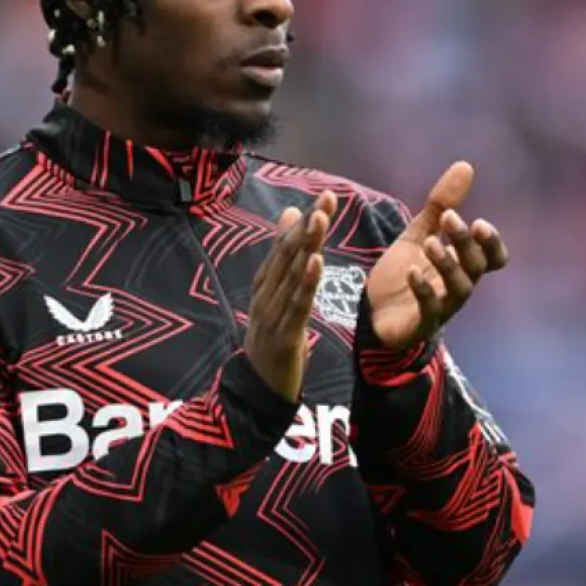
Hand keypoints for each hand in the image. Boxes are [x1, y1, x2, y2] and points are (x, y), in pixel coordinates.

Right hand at [245, 191, 337, 400]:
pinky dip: (306, 281)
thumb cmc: (270, 339)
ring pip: (293, 274)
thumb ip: (283, 261)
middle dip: (309, 225)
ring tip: (321, 220)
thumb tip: (290, 217)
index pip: (285, 246)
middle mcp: (265, 294)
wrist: (257, 389)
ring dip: (308, 245)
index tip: (325, 197)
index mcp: (264, 284)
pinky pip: (297, 304)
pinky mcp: (284, 334)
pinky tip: (316, 261)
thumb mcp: (276, 299)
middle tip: (327, 199)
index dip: (305, 221)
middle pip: (289, 254)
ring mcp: (272, 313)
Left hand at [365, 162, 508, 350]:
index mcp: (462, 265)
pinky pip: (430, 309)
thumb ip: (441, 204)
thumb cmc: (404, 273)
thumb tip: (466, 165)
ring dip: (447, 263)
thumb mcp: (420, 233)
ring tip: (429, 243)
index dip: (492, 243)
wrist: (373, 312)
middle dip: (465, 241)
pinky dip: (424, 290)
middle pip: (476, 266)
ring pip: (459, 287)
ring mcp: (442, 306)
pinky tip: (411, 272)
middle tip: (450, 218)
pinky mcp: (421, 322)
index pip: (494, 258)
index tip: (478, 222)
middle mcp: (458, 286)